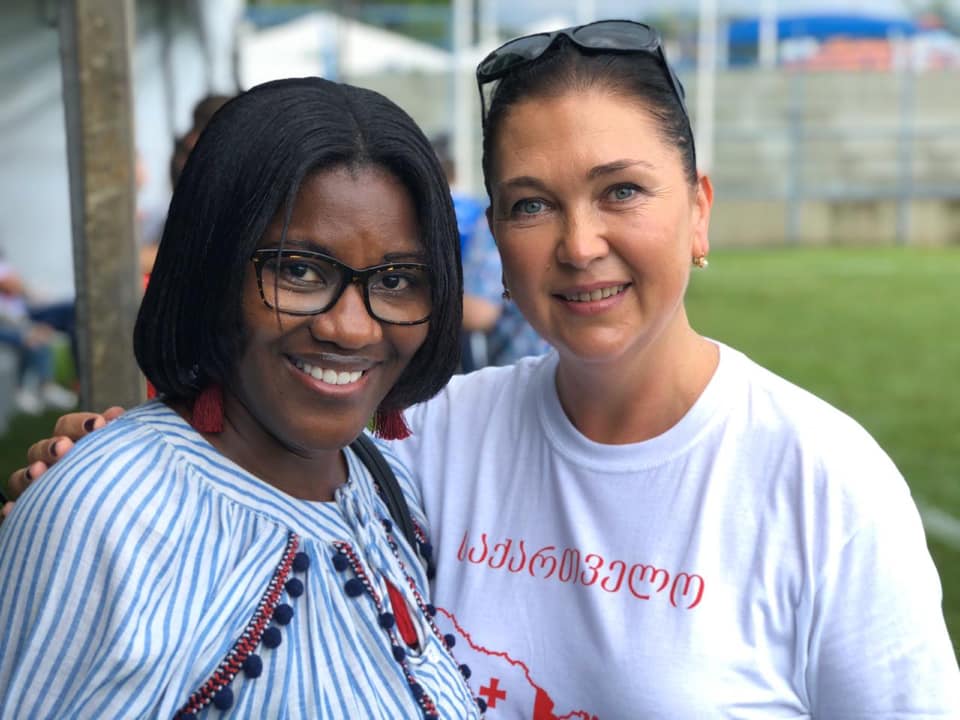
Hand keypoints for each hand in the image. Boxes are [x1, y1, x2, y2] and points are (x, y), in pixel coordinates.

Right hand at [3, 407, 125, 506]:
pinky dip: (11, 509)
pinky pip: (16, 510)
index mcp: (70, 443)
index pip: (66, 426)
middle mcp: (50, 463)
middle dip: (51, 446)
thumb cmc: (114, 470)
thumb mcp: (115, 449)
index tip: (99, 424)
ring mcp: (38, 486)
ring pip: (21, 478)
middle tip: (64, 446)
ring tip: (39, 471)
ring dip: (28, 473)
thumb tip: (116, 413)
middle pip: (40, 450)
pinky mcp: (34, 511)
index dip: (79, 424)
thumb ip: (114, 431)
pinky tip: (13, 508)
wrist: (115, 504)